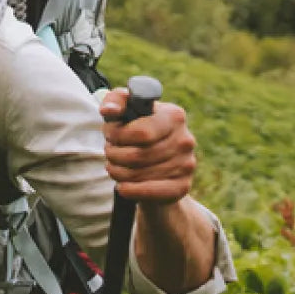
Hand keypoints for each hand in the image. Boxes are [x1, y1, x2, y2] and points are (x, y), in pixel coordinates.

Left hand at [100, 87, 196, 203]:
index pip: (141, 132)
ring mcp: (186, 164)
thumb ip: (115, 101)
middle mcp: (185, 139)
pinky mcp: (182, 186)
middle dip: (114, 154)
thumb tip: (108, 110)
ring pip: (138, 174)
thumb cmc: (137, 131)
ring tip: (115, 166)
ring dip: (117, 172)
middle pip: (136, 155)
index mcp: (174, 116)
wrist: (156, 162)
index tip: (110, 135)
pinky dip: (130, 190)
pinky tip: (123, 186)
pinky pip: (149, 192)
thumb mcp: (127, 110)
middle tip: (110, 152)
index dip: (118, 135)